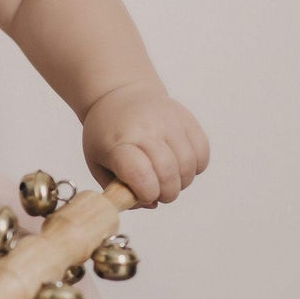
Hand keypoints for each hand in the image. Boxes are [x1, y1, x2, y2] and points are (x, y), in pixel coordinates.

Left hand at [80, 82, 208, 206]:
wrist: (120, 94)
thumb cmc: (106, 134)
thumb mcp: (97, 161)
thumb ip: (117, 189)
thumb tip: (151, 204)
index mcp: (119, 143)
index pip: (139, 174)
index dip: (146, 193)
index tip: (144, 195)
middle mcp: (146, 130)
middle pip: (168, 172)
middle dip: (166, 193)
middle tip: (159, 194)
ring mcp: (169, 122)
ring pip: (189, 165)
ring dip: (182, 182)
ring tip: (169, 180)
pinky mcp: (187, 120)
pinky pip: (202, 153)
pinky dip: (195, 167)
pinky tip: (180, 166)